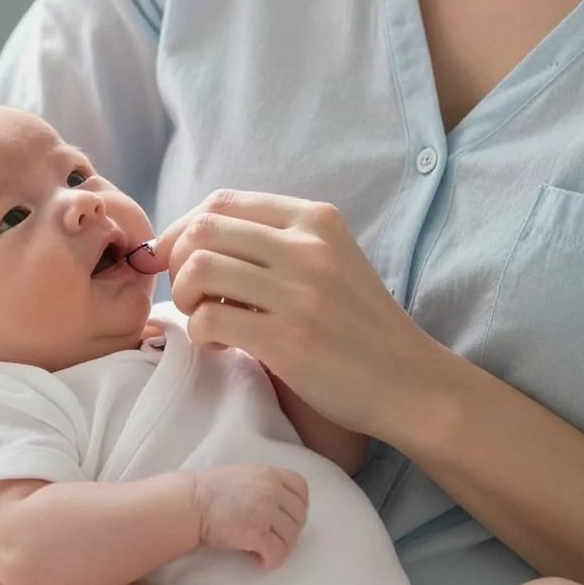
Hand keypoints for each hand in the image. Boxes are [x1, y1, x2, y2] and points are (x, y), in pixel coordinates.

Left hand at [138, 190, 436, 443]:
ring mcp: (299, 293)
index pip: (222, 202)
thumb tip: (187, 237)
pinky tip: (222, 345)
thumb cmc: (358, 325)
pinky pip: (209, 320)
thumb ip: (274, 242)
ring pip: (199, 269)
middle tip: (192, 296)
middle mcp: (308, 247)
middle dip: (177, 261)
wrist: (409, 382)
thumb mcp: (330, 260)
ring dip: (186, 298)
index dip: (183, 228)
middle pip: (202, 230)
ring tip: (207, 319)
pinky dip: (200, 333)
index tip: (174, 258)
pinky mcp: (288, 340)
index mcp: (315, 219)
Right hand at [193, 464, 308, 567]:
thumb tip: (281, 503)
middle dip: (288, 531)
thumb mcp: (243, 476)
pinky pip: (278, 553)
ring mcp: (265, 511)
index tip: (287, 519)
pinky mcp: (256, 533)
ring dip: (279, 547)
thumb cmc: (209, 492)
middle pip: (299, 516)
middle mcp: (271, 490)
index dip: (298, 507)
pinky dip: (271, 560)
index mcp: (269, 474)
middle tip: (270, 538)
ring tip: (260, 549)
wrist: (189, 504)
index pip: (301, 489)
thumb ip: (264, 484)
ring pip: (291, 538)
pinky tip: (257, 559)